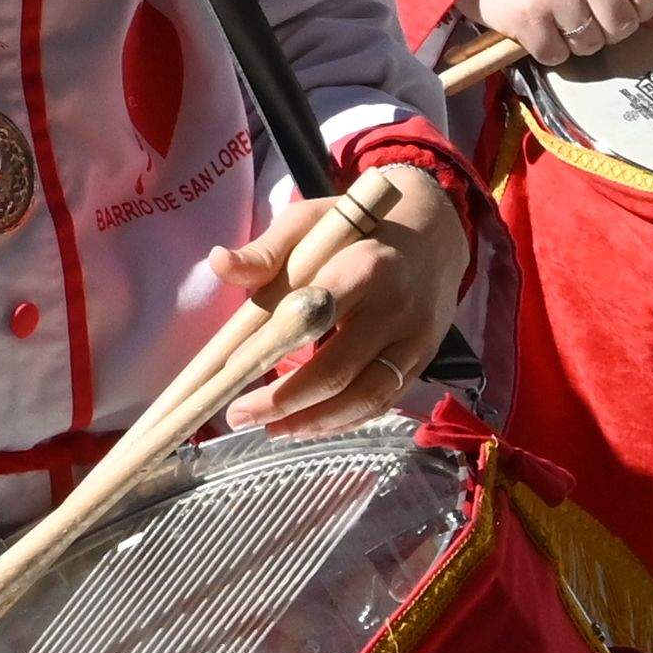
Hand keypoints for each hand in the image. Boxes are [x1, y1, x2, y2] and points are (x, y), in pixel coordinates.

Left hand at [212, 165, 470, 433]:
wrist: (433, 233)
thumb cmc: (358, 227)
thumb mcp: (311, 222)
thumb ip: (266, 250)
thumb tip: (219, 263)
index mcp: (365, 265)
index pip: (314, 318)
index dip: (271, 351)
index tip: (231, 374)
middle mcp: (396, 308)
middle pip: (338, 370)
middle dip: (284, 401)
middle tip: (238, 417)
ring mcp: (416, 340)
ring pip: (365, 397)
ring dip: (314, 422)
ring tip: (271, 430)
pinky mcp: (423, 362)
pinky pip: (382, 403)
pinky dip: (343, 421)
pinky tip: (308, 425)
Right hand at [472, 0, 652, 69]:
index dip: (643, 7)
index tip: (624, 6)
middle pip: (623, 24)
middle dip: (608, 30)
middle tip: (586, 16)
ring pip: (591, 45)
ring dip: (578, 42)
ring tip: (559, 19)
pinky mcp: (526, 19)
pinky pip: (558, 56)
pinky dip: (551, 50)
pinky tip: (540, 29)